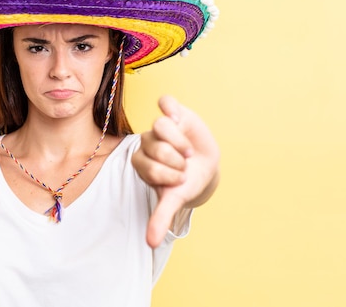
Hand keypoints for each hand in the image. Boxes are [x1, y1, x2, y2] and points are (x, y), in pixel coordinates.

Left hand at [131, 95, 219, 247]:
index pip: (146, 164)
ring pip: (162, 125)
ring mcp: (159, 127)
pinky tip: (180, 118)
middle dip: (176, 160)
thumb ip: (161, 217)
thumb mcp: (175, 198)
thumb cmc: (186, 182)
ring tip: (187, 150)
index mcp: (140, 161)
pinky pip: (165, 101)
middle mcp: (146, 142)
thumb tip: (151, 243)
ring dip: (180, 141)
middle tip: (184, 166)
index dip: (167, 174)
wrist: (205, 165)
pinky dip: (171, 108)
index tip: (178, 180)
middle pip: (156, 145)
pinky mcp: (173, 111)